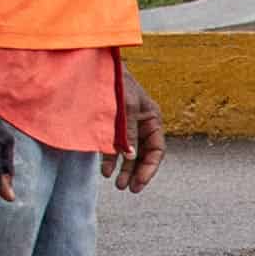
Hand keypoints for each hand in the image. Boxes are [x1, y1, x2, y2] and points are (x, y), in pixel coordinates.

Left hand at [106, 60, 161, 194]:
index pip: (157, 149)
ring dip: (124, 169)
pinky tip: (106, 171)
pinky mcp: (113, 126)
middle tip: (129, 188)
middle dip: (137, 172)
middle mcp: (143, 124)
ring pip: (130, 154)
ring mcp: (128, 126)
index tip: (139, 183)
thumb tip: (130, 157)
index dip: (150, 168)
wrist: (97, 67)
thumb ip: (128, 133)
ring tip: (118, 184)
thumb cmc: (117, 83)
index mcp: (152, 119)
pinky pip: (115, 147)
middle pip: (144, 155)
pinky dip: (111, 159)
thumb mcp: (126, 108)